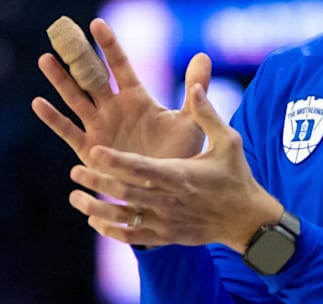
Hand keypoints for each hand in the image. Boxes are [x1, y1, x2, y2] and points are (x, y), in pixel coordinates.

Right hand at [32, 18, 211, 163]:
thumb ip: (195, 89)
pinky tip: (38, 103)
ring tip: (45, 59)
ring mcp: (99, 127)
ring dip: (60, 80)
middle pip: (92, 76)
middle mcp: (114, 108)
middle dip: (77, 56)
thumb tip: (205, 55)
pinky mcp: (89, 149)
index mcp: (137, 97)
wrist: (166, 189)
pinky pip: (68, 131)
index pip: (121, 65)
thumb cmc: (180, 154)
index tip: (97, 23)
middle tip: (61, 33)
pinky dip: (53, 118)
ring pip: (75, 98)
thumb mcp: (190, 120)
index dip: (109, 45)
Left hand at [67, 82, 282, 251]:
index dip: (116, 160)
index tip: (94, 150)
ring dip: (96, 208)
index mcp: (181, 174)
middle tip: (75, 171)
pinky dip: (111, 230)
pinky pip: (132, 236)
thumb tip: (195, 86)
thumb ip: (207, 114)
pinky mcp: (166, 236)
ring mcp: (166, 221)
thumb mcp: (228, 141)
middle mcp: (169, 200)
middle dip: (97, 181)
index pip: (141, 167)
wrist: (247, 220)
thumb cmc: (236, 176)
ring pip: (123, 217)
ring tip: (76, 197)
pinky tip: (95, 220)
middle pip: (125, 192)